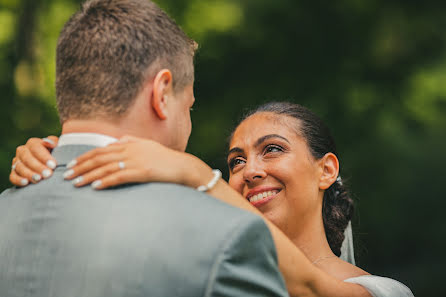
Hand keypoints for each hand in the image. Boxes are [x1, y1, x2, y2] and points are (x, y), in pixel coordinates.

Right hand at [10, 136, 58, 185]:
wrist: (50, 166)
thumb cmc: (56, 155)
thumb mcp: (58, 147)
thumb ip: (55, 143)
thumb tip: (52, 144)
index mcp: (33, 143)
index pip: (36, 148)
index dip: (44, 157)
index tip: (53, 165)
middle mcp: (23, 151)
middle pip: (27, 157)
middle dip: (38, 166)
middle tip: (47, 174)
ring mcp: (17, 162)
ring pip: (19, 167)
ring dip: (29, 174)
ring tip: (38, 179)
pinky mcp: (14, 172)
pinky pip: (13, 176)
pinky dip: (18, 180)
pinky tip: (26, 183)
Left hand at [64, 136, 211, 189]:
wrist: (183, 167)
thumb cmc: (166, 158)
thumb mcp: (148, 145)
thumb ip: (131, 141)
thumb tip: (116, 141)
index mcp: (129, 144)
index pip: (101, 149)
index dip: (84, 157)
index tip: (72, 165)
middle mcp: (130, 150)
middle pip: (99, 158)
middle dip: (81, 167)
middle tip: (66, 176)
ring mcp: (136, 161)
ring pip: (106, 167)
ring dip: (88, 175)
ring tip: (75, 183)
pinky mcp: (142, 172)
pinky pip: (119, 176)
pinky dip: (105, 181)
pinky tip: (95, 187)